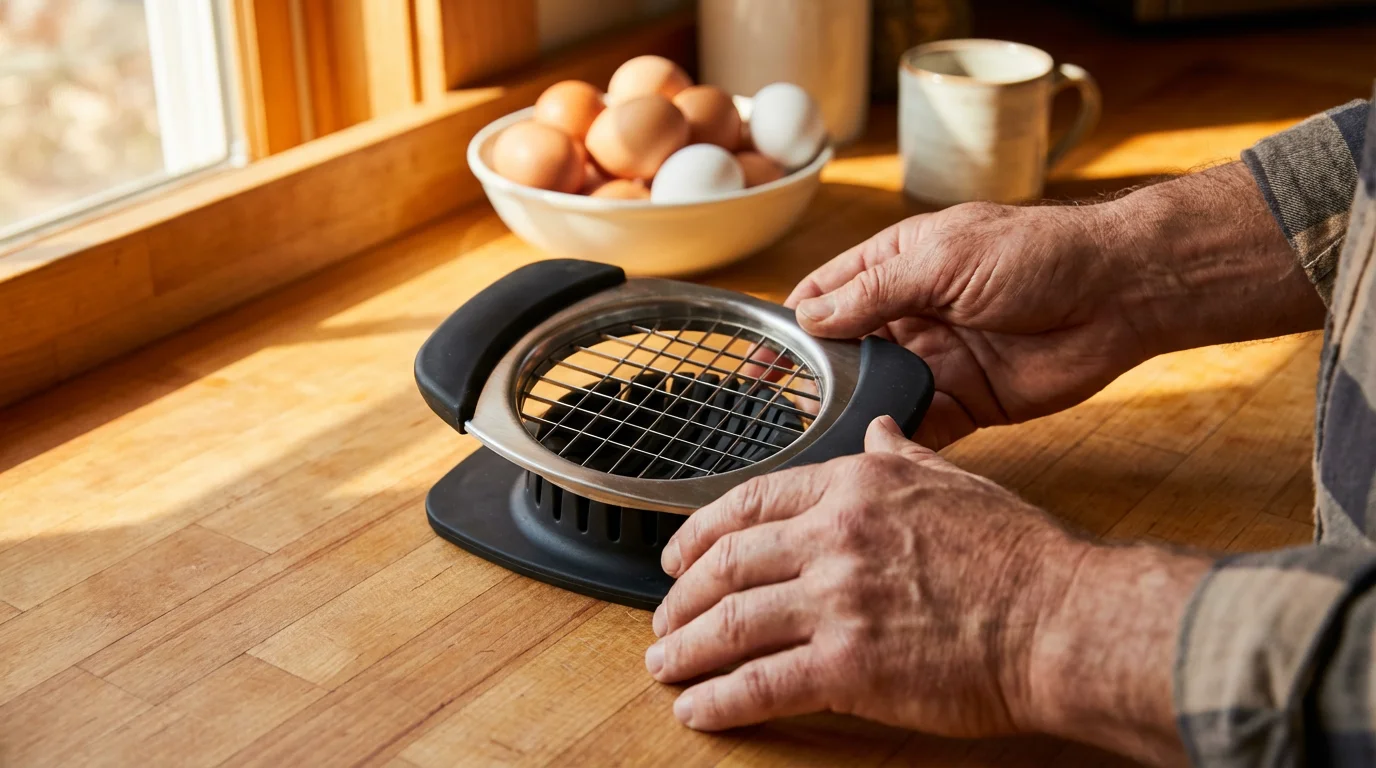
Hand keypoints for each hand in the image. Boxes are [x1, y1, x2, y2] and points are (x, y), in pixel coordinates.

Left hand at [644, 415, 1088, 736]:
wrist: (1061, 618)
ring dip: (684, 649)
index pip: (747, 503)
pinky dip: (719, 699)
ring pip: (729, 623)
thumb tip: (879, 432)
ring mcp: (836, 601)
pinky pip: (760, 684)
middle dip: (680, 597)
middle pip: (724, 564)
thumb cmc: (1020, 555)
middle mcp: (832, 536)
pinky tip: (699, 710)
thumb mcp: (955, 481)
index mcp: (853, 487)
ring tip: (663, 666)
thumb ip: (902, 458)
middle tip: (663, 619)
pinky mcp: (848, 667)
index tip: (676, 556)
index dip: (697, 533)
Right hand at [785, 164, 1323, 448]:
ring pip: (879, 392)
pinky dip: (896, 440)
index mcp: (900, 265)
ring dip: (853, 412)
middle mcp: (913, 314)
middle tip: (780, 414)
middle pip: (847, 351)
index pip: (828, 295)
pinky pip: (921, 425)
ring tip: (816, 442)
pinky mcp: (970, 401)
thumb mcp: (942, 260)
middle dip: (815, 380)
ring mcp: (940, 359)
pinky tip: (870, 458)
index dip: (792, 327)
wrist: (1120, 294)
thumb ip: (874, 292)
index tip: (758, 362)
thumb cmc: (1036, 254)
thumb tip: (811, 318)